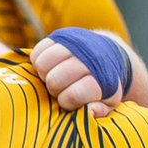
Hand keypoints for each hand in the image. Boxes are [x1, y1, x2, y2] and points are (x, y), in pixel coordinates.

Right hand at [30, 35, 147, 117]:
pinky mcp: (60, 36)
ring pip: (43, 64)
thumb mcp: (109, 101)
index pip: (73, 94)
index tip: (72, 101)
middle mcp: (88, 58)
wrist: (108, 54)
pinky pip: (37, 51)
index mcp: (102, 77)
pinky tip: (49, 68)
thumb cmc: (104, 84)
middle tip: (61, 90)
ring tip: (54, 78)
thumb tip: (90, 111)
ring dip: (44, 75)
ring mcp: (73, 44)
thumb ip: (101, 110)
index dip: (67, 102)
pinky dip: (38, 62)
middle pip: (54, 79)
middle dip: (54, 90)